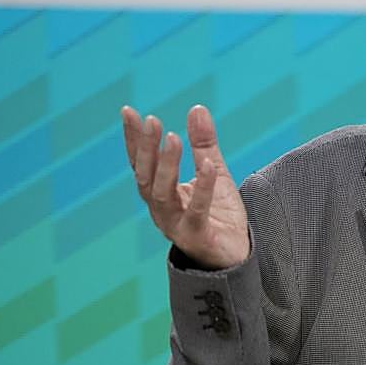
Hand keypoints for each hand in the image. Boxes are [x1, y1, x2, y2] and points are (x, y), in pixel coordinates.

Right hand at [121, 104, 250, 268]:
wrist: (236, 256)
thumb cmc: (220, 215)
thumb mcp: (215, 172)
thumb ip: (205, 144)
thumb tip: (197, 108)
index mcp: (161, 193)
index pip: (141, 163)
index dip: (133, 139)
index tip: (129, 111)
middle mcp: (161, 210)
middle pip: (146, 177)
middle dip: (146, 148)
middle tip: (153, 120)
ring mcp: (176, 225)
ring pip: (162, 194)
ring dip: (167, 165)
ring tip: (174, 138)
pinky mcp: (197, 236)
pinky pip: (197, 211)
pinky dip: (201, 188)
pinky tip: (207, 166)